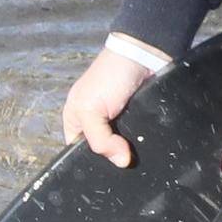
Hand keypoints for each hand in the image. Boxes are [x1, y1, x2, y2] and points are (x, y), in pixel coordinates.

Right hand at [62, 41, 163, 166]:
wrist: (143, 55)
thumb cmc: (109, 74)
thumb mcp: (90, 110)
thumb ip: (99, 140)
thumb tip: (121, 162)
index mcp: (76, 121)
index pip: (76, 153)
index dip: (87, 162)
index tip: (104, 166)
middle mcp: (95, 124)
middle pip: (101, 153)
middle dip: (112, 156)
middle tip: (122, 159)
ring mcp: (118, 123)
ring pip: (121, 149)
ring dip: (129, 150)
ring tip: (135, 152)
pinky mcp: (137, 120)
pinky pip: (139, 140)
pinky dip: (143, 142)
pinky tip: (145, 143)